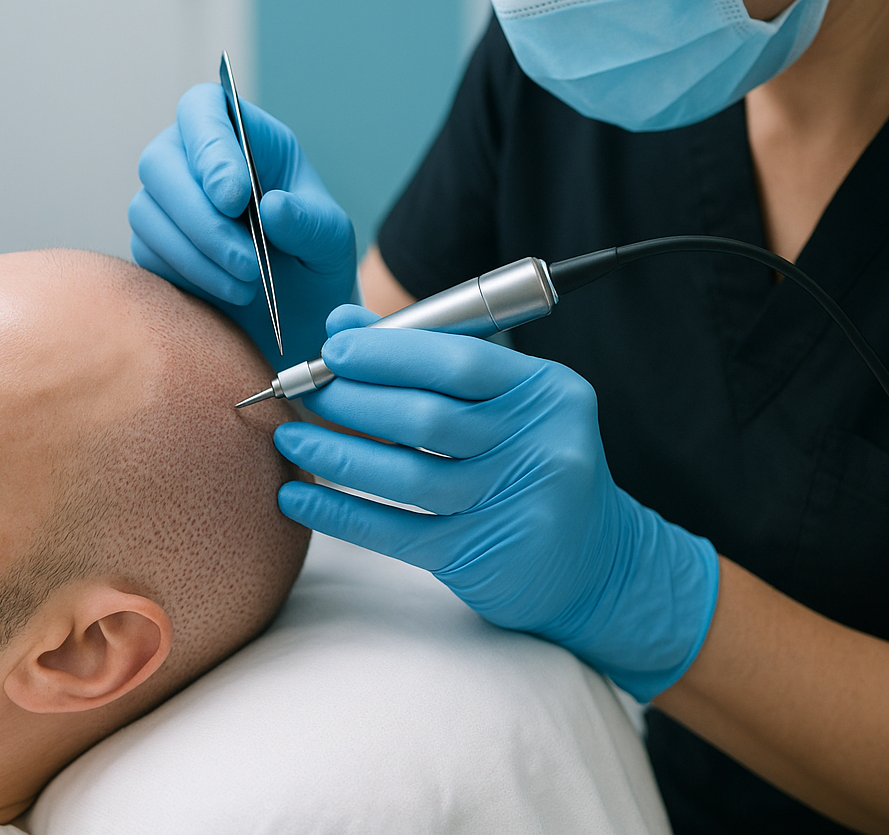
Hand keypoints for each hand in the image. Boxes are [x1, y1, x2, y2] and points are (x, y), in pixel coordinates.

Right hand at [128, 83, 356, 368]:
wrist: (298, 312)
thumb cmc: (315, 259)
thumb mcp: (331, 240)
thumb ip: (309, 222)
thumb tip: (273, 208)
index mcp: (243, 136)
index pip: (203, 110)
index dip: (210, 147)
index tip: (235, 197)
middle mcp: (193, 160)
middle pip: (159, 162)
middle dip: (202, 218)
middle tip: (249, 261)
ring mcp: (167, 202)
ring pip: (147, 211)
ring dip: (197, 254)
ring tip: (249, 283)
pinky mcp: (153, 245)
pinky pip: (148, 252)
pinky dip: (189, 275)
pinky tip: (230, 291)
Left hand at [274, 306, 720, 700]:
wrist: (596, 564)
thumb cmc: (532, 465)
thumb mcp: (506, 404)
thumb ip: (431, 360)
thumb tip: (343, 324)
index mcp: (546, 392)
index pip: (457, 360)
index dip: (386, 352)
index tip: (332, 349)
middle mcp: (540, 446)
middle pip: (426, 417)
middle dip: (352, 400)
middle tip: (303, 391)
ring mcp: (515, 505)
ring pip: (407, 475)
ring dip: (337, 455)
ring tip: (291, 440)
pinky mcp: (484, 556)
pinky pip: (396, 531)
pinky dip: (340, 514)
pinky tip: (299, 500)